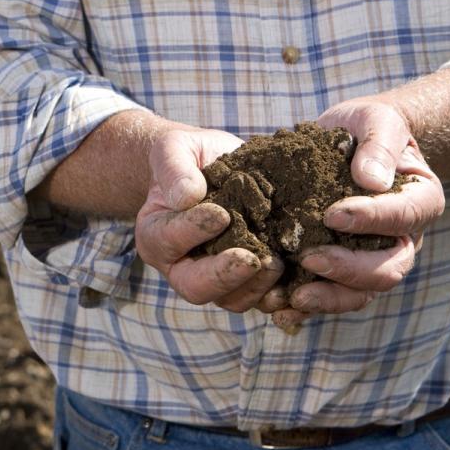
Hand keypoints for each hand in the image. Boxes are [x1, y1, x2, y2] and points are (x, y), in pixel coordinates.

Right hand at [136, 129, 285, 311]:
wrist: (214, 167)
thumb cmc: (188, 158)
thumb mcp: (173, 149)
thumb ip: (174, 169)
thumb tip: (187, 196)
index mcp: (155, 235)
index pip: (168, 240)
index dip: (193, 231)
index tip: (221, 214)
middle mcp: (180, 265)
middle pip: (195, 286)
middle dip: (224, 275)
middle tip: (251, 259)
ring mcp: (214, 278)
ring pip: (230, 299)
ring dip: (255, 286)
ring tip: (276, 263)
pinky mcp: (246, 280)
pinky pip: (260, 298)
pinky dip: (277, 294)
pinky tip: (293, 280)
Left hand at [272, 98, 444, 330]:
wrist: (349, 142)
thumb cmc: (367, 128)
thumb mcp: (376, 119)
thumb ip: (379, 144)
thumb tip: (371, 179)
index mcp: (420, 200)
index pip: (404, 216)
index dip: (371, 219)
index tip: (333, 214)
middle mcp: (404, 239)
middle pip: (389, 268)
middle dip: (349, 268)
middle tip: (309, 257)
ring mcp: (375, 259)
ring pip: (362, 292)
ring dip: (328, 297)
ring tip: (293, 296)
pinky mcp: (343, 269)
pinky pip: (332, 295)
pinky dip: (308, 305)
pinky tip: (280, 310)